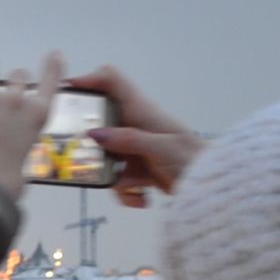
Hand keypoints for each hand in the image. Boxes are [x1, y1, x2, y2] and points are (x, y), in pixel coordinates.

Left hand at [0, 52, 64, 198]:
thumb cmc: (4, 181)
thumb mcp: (25, 158)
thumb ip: (21, 140)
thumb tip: (11, 144)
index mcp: (36, 115)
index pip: (50, 80)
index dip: (52, 66)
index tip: (54, 56)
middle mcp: (14, 101)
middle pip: (18, 74)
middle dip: (11, 82)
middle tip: (2, 96)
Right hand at [68, 65, 202, 206]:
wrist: (213, 186)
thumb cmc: (192, 159)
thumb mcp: (160, 147)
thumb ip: (127, 140)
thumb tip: (93, 133)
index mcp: (141, 111)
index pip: (111, 81)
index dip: (88, 80)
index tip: (66, 93)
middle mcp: (133, 126)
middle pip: (99, 125)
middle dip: (91, 146)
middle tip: (82, 159)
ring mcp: (134, 149)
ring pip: (105, 159)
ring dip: (114, 180)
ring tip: (132, 189)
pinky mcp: (137, 171)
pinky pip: (118, 181)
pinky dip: (128, 194)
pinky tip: (142, 199)